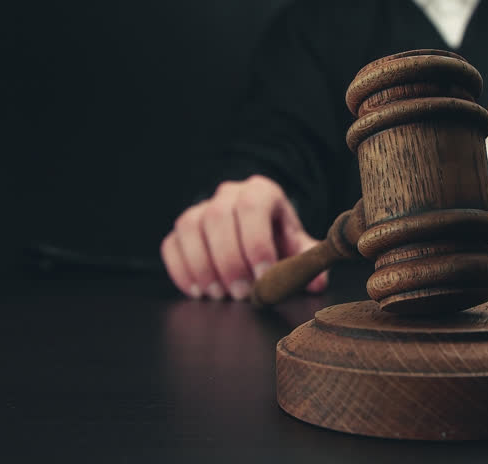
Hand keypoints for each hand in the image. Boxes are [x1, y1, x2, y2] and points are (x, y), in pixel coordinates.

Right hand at [160, 175, 327, 299]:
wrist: (259, 234)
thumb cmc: (280, 241)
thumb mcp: (298, 248)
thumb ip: (307, 262)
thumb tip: (317, 281)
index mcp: (262, 192)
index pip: (253, 206)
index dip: (256, 242)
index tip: (263, 275)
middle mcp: (228, 194)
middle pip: (218, 216)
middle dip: (229, 260)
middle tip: (241, 293)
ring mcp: (201, 208)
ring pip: (190, 228)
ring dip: (203, 266)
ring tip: (219, 295)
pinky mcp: (181, 228)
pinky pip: (171, 244)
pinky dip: (181, 270)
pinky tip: (198, 291)